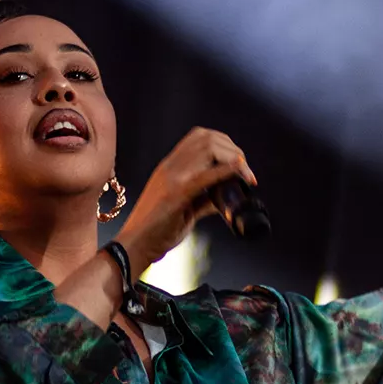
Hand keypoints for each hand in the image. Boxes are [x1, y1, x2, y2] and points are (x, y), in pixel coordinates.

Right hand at [114, 127, 258, 268]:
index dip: (225, 144)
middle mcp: (170, 167)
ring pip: (207, 149)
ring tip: (246, 176)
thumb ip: (203, 199)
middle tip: (247, 172)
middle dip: (233, 150)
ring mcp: (172, 178)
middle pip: (207, 138)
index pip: (200, 137)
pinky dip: (225, 169)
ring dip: (234, 158)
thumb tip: (224, 198)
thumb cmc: (156, 231)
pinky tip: (239, 170)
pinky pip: (204, 175)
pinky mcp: (175, 194)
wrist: (134, 246)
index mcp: (170, 167)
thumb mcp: (184, 209)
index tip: (240, 162)